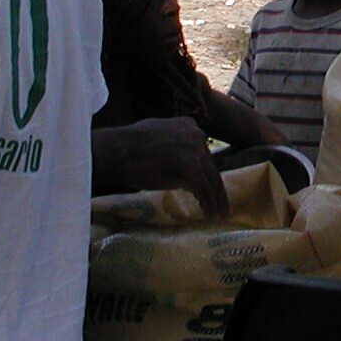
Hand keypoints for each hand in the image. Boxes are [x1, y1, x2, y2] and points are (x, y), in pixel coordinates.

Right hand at [92, 118, 229, 217]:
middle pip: (210, 165)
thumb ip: (171, 140)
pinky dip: (209, 204)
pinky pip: (204, 190)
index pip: (202, 151)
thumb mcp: (156, 133)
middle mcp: (196, 136)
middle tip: (221, 201)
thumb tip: (174, 155)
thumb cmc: (128, 144)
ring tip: (220, 212)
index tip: (207, 182)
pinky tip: (210, 214)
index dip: (204, 169)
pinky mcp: (191, 169)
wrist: (119, 150)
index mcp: (188, 125)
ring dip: (217, 198)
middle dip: (215, 184)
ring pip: (212, 178)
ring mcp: (195, 152)